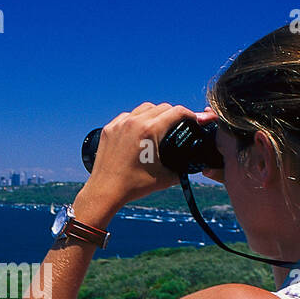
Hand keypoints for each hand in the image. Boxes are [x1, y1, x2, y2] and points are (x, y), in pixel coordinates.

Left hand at [77, 103, 215, 219]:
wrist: (105, 191)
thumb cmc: (134, 186)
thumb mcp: (165, 178)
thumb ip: (183, 168)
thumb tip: (193, 163)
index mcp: (149, 130)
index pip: (177, 112)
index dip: (190, 114)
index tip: (194, 120)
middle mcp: (134, 122)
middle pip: (162, 107)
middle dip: (174, 114)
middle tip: (179, 125)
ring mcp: (119, 124)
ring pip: (144, 108)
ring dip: (155, 114)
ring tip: (160, 126)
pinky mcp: (109, 129)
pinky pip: (127, 116)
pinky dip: (137, 119)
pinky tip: (140, 130)